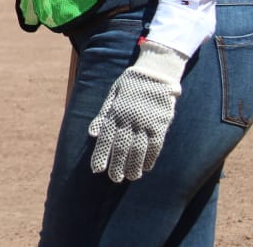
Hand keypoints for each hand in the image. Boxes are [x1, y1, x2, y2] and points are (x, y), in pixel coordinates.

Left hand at [88, 39, 188, 181]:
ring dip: (133, 165)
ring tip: (130, 177)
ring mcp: (145, 123)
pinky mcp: (160, 124)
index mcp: (115, 113)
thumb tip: (93, 133)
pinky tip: (146, 167)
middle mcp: (129, 120)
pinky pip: (155, 145)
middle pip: (122, 147)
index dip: (102, 155)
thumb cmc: (130, 84)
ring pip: (138, 149)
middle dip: (116, 164)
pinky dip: (150, 158)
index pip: (106, 139)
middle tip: (114, 178)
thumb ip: (103, 115)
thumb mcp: (113, 95)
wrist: (155, 73)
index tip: (96, 169)